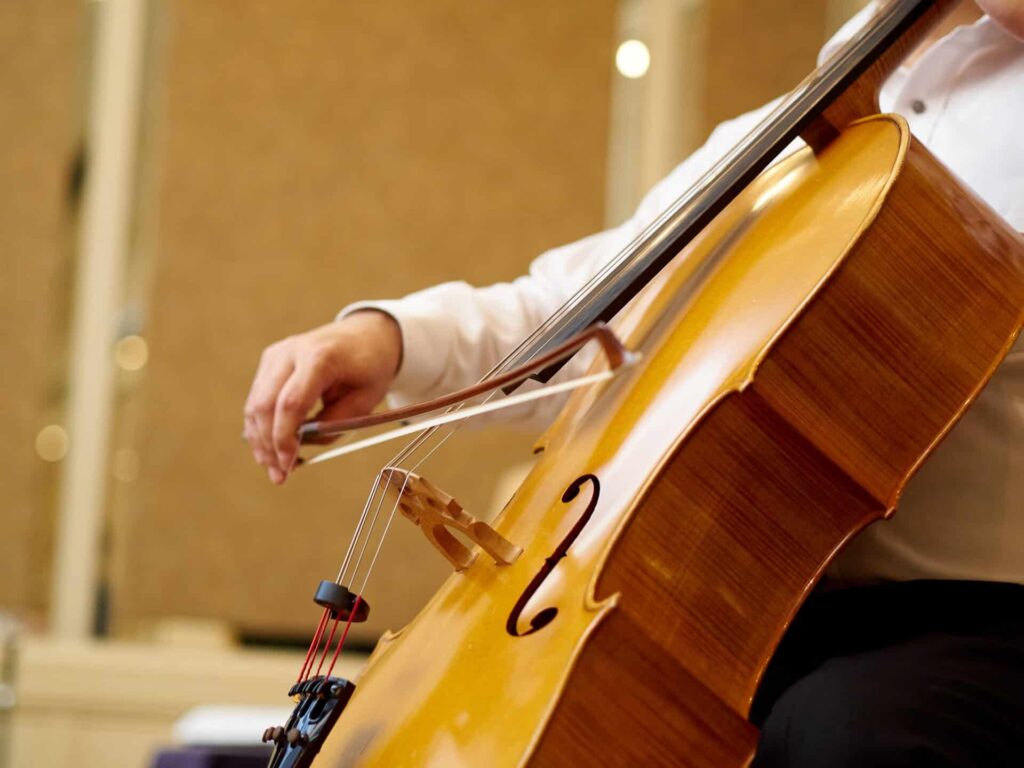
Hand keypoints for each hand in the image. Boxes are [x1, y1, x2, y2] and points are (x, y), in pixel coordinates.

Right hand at [243, 310, 401, 483]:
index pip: (290, 403)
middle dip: (268, 445)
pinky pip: (258, 398)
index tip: (288, 466)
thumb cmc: (370, 369)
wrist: (366, 335)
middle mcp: (291, 351)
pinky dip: (261, 426)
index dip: (284, 438)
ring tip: (275, 468)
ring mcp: (276, 354)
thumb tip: (298, 447)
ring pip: (255, 404)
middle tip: (279, 476)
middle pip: (264, 405)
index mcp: (320, 357)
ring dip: (261, 440)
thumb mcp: (365, 401)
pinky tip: (270, 449)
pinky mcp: (270, 361)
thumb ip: (333, 425)